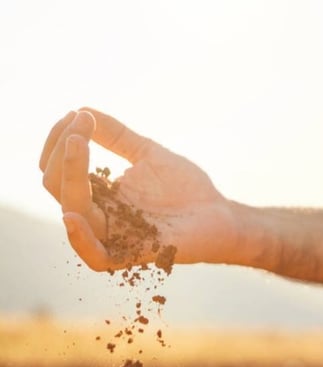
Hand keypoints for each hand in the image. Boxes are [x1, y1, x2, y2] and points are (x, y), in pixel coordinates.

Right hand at [39, 108, 239, 270]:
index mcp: (100, 195)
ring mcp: (116, 236)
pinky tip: (71, 215)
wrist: (222, 215)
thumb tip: (83, 109)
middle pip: (58, 187)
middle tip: (80, 123)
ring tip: (78, 144)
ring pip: (72, 213)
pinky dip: (80, 239)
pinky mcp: (136, 254)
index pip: (59, 170)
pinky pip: (96, 257)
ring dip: (69, 175)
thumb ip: (117, 136)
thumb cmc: (189, 189)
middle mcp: (101, 216)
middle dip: (63, 151)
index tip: (78, 114)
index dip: (60, 141)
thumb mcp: (149, 154)